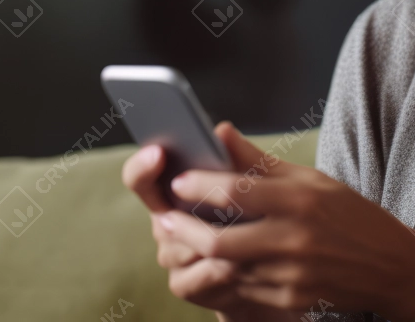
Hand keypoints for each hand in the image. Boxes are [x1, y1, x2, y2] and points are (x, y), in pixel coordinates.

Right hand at [122, 137, 251, 315]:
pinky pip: (194, 278)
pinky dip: (220, 270)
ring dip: (212, 242)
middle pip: (163, 218)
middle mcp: (165, 223)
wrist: (272, 266)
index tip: (158, 153)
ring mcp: (171, 256)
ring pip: (182, 248)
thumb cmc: (259, 215)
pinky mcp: (184, 284)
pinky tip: (243, 263)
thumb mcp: (256, 184)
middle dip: (193, 213)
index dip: (143, 166)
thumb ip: (240, 159)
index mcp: (172, 191)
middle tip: (221, 206)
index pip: (142, 177)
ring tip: (245, 234)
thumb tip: (223, 131)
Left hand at [162, 123, 414, 321]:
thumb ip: (260, 161)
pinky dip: (223, 277)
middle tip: (164, 218)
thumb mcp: (311, 180)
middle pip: (220, 241)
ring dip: (196, 256)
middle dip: (184, 230)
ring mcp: (293, 274)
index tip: (178, 181)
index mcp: (301, 199)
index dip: (201, 186)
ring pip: (226, 270)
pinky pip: (244, 291)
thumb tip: (219, 131)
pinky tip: (211, 264)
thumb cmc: (350, 216)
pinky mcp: (293, 300)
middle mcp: (295, 238)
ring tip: (179, 239)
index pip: (238, 190)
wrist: (393, 267)